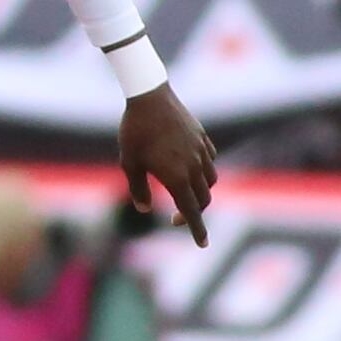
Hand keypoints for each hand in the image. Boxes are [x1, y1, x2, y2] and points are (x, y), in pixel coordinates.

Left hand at [119, 84, 216, 243]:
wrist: (149, 97)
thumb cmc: (134, 132)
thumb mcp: (129, 163)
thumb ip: (138, 189)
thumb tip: (145, 208)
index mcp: (176, 177)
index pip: (190, 211)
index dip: (197, 229)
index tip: (203, 244)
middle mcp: (193, 167)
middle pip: (203, 199)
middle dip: (195, 213)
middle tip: (176, 218)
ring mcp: (200, 151)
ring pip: (211, 180)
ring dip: (202, 192)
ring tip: (186, 193)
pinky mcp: (202, 137)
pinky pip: (210, 160)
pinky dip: (205, 170)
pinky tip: (193, 168)